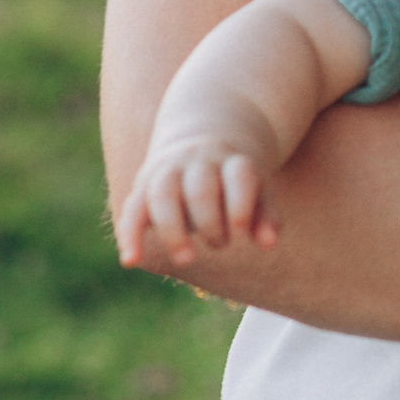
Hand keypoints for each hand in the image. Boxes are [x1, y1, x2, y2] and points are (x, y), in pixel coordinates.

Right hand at [116, 118, 283, 276]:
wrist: (200, 139)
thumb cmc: (234, 180)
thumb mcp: (256, 191)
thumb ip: (264, 216)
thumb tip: (269, 245)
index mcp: (231, 161)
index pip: (239, 176)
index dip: (241, 206)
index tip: (242, 234)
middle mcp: (198, 162)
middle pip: (201, 189)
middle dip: (211, 223)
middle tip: (220, 245)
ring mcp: (168, 171)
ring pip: (163, 194)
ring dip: (172, 230)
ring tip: (186, 260)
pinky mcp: (144, 187)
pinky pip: (132, 209)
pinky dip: (130, 234)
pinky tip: (131, 261)